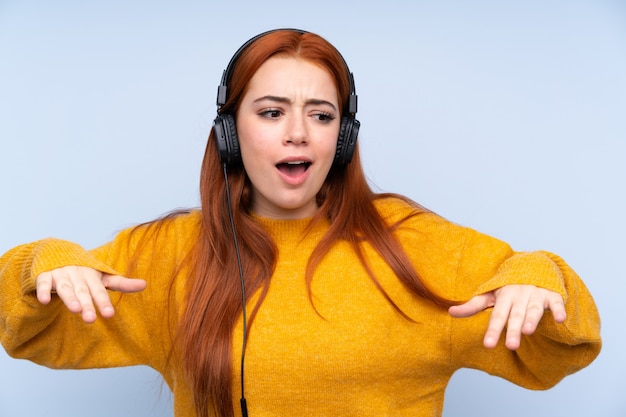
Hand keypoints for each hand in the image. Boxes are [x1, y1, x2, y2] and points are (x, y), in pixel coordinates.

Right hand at [36, 266, 146, 322]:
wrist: (58, 253)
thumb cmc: (85, 273)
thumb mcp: (103, 277)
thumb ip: (121, 283)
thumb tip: (145, 285)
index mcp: (93, 275)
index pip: (100, 290)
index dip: (104, 302)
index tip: (109, 315)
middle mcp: (78, 274)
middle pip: (83, 291)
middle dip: (87, 304)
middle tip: (91, 319)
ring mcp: (61, 274)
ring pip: (65, 287)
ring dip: (69, 298)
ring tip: (75, 310)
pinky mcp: (45, 276)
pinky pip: (43, 283)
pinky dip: (43, 291)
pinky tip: (44, 301)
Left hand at [448, 284, 565, 349]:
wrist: (531, 267)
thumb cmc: (508, 288)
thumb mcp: (490, 295)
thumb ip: (473, 306)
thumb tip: (450, 312)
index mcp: (503, 297)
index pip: (496, 316)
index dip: (492, 331)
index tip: (488, 345)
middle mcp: (519, 296)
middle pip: (515, 316)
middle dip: (513, 330)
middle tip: (510, 346)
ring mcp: (536, 295)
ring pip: (533, 309)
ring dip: (532, 319)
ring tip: (528, 331)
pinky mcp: (552, 295)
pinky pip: (556, 302)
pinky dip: (559, 309)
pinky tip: (560, 319)